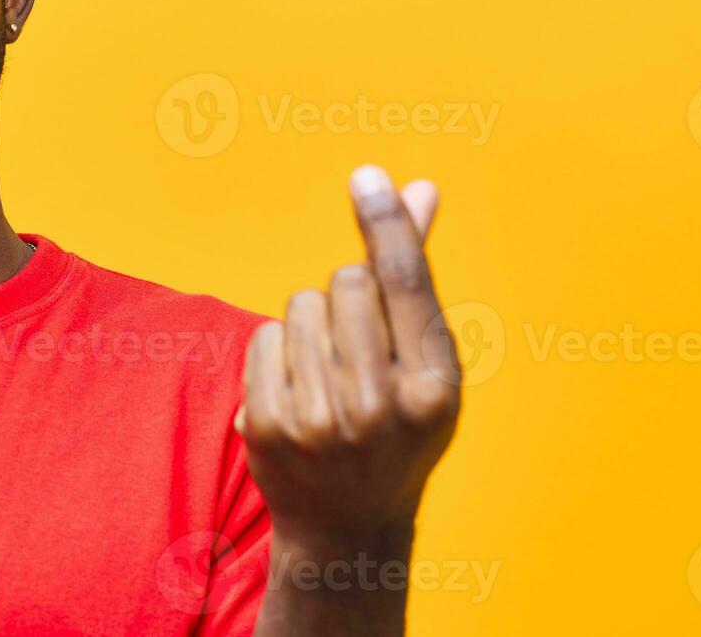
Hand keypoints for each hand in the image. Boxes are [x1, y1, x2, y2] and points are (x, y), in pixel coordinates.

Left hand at [237, 166, 459, 550]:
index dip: (384, 222)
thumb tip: (419, 187)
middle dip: (348, 293)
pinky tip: (297, 390)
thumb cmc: (396, 425)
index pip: (404, 282)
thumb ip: (415, 274)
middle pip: (348, 281)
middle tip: (358, 344)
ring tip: (330, 374)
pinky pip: (265, 336)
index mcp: (434, 386)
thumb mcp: (424, 361)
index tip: (365, 175)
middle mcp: (381, 405)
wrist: (348, 525)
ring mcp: (321, 420)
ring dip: (312, 323)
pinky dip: (279, 351)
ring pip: (301, 304)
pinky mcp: (269, 426)